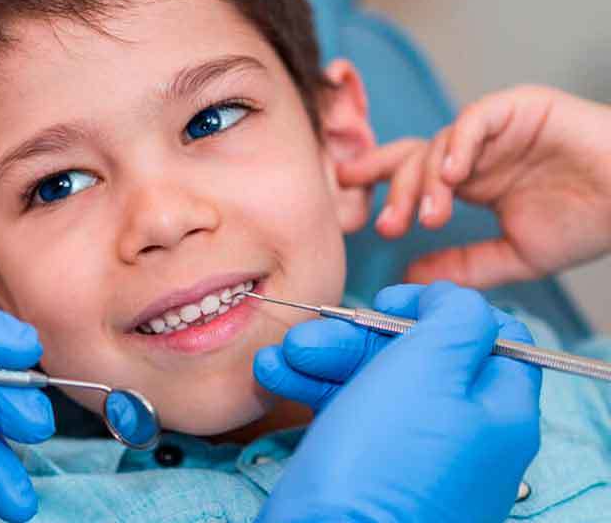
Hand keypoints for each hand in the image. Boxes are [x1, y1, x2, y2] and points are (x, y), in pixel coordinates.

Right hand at [254, 282, 541, 522]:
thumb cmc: (383, 466)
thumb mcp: (431, 369)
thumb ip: (456, 318)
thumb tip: (454, 300)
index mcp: (499, 410)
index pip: (490, 336)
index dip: (437, 309)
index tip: (389, 300)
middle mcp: (464, 436)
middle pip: (418, 357)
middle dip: (356, 336)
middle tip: (312, 333)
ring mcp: (416, 457)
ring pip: (373, 383)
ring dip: (323, 359)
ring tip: (280, 358)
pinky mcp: (369, 474)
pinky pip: (346, 416)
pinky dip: (312, 391)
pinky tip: (275, 378)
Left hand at [338, 85, 610, 287]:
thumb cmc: (590, 222)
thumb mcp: (514, 255)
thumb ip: (462, 265)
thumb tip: (410, 280)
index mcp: (471, 180)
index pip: (409, 173)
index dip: (375, 180)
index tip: (345, 199)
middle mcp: (476, 151)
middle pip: (414, 158)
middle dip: (394, 192)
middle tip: (391, 226)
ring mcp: (496, 128)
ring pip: (439, 142)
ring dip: (428, 181)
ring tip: (431, 216)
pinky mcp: (520, 107)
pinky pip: (476, 118)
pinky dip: (459, 143)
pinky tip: (454, 173)